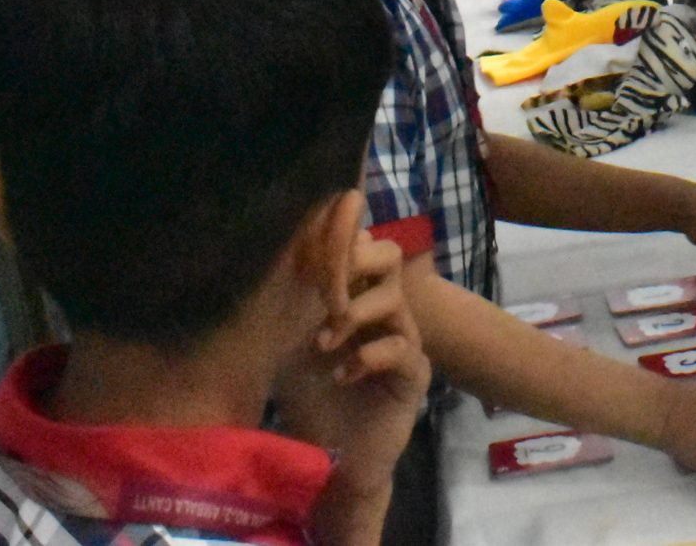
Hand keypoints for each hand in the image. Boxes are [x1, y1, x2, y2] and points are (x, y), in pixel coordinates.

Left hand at [281, 232, 429, 527]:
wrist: (327, 456)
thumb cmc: (306, 395)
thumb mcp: (287, 341)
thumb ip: (291, 299)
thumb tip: (282, 249)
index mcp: (355, 293)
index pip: (361, 242)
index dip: (338, 240)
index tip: (306, 262)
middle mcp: (383, 308)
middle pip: (388, 254)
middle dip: (352, 267)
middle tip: (325, 300)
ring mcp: (403, 338)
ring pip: (394, 298)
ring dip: (354, 315)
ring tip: (325, 344)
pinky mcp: (414, 374)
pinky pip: (402, 348)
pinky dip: (368, 356)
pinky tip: (342, 375)